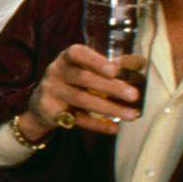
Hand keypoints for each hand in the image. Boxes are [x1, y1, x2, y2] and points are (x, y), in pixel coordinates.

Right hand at [23, 43, 142, 139]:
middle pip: (83, 78)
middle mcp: (55, 72)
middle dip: (111, 87)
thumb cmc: (72, 81)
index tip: (115, 70)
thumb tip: (141, 62)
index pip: (77, 53)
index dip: (96, 61)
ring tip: (131, 115)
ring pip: (81, 100)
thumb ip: (111, 65)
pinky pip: (76, 119)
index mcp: (66, 58)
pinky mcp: (50, 112)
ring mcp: (51, 92)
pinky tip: (115, 128)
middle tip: (134, 95)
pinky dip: (97, 125)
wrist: (41, 103)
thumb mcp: (85, 69)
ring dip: (108, 108)